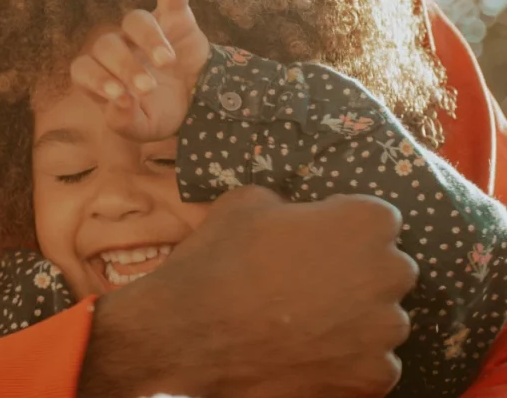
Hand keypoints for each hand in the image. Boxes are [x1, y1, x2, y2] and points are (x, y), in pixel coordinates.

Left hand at [69, 0, 209, 141]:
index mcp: (104, 74)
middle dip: (125, 66)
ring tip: (166, 62)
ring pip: (134, 20)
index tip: (120, 96)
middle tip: (148, 87)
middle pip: (107, 45)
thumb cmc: (162, 112)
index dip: (96, 79)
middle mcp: (119, 47)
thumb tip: (118, 104)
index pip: (83, 68)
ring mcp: (145, 30)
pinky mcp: (174, 17)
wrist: (200, 101)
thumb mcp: (144, 128)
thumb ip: (125, 123)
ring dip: (148, 39)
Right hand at [80, 188, 416, 397]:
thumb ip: (292, 206)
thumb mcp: (249, 201)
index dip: (344, 225)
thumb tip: (297, 218)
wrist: (190, 331)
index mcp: (365, 220)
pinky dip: (348, 357)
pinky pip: (374, 362)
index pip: (380, 218)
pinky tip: (309, 349)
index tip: (317, 237)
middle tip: (311, 277)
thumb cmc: (222, 256)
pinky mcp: (372, 378)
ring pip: (383, 317)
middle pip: (389, 267)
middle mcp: (388, 274)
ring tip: (307, 318)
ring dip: (356, 315)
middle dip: (358, 269)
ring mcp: (384, 332)